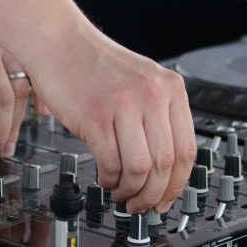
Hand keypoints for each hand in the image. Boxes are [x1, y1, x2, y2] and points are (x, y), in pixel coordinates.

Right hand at [27, 28, 196, 213]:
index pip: (187, 150)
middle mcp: (152, 95)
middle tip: (141, 205)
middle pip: (165, 164)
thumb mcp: (142, 81)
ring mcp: (124, 105)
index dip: (178, 184)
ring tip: (121, 193)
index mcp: (170, 88)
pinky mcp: (95, 116)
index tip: (167, 198)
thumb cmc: (95, 65)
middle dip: (153, 195)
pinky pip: (110, 163)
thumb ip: (158, 116)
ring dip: (130, 191)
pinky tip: (105, 177)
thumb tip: (164, 168)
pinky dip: (109, 179)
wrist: (59, 41)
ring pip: (140, 169)